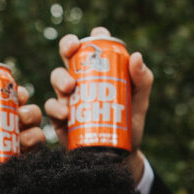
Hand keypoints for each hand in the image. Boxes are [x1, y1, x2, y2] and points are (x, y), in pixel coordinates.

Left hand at [0, 94, 44, 193]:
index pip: (11, 101)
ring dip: (35, 132)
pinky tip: (28, 153)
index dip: (19, 93)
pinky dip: (36, 151)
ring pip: (37, 134)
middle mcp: (10, 133)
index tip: (18, 93)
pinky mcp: (22, 168)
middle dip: (30, 112)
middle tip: (21, 116)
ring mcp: (18, 151)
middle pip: (29, 115)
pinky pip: (37, 157)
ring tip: (23, 139)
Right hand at [45, 26, 153, 183]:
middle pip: (68, 55)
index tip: (95, 37)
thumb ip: (143, 80)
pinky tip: (65, 113)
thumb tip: (136, 56)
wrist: (119, 156)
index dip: (91, 37)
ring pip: (57, 78)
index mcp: (99, 71)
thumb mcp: (139, 102)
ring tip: (70, 87)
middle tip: (72, 51)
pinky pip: (51, 107)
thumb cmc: (129, 124)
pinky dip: (56, 107)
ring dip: (61, 78)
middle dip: (67, 47)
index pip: (91, 47)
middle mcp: (81, 80)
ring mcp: (68, 98)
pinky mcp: (60, 118)